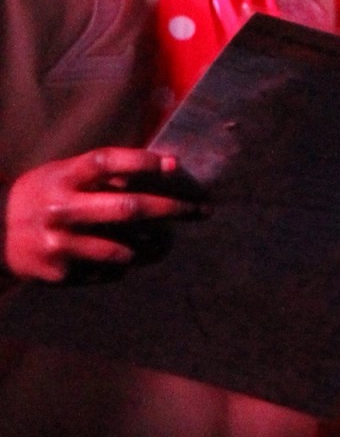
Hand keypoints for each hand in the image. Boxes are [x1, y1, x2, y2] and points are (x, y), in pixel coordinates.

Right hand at [3, 149, 201, 281]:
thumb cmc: (42, 196)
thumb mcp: (61, 175)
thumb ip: (103, 173)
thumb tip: (166, 166)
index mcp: (61, 179)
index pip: (105, 162)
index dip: (141, 162)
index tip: (175, 165)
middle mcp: (60, 210)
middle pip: (126, 209)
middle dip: (171, 209)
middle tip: (201, 210)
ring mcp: (60, 245)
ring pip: (123, 250)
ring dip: (154, 246)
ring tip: (168, 241)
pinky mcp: (60, 274)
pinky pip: (108, 272)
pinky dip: (124, 265)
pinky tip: (127, 258)